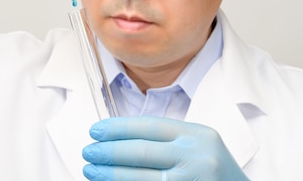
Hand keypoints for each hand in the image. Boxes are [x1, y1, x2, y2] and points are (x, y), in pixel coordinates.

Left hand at [82, 116, 248, 180]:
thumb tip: (118, 139)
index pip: (150, 126)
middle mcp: (197, 157)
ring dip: (110, 174)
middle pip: (141, 151)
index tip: (96, 130)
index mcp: (198, 135)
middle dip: (108, 151)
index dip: (118, 128)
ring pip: (139, 178)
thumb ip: (168, 141)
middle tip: (88, 151)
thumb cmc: (214, 174)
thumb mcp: (199, 147)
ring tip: (91, 171)